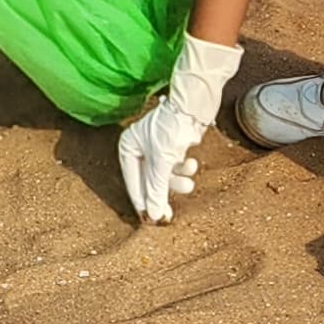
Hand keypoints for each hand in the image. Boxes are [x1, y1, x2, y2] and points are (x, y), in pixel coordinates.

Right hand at [118, 35, 240, 222]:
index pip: (133, 182)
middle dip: (162, 193)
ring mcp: (157, 147)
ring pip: (165, 175)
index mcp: (127, 147)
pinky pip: (176, 166)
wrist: (195, 102)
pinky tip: (191, 162)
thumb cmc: (172, 126)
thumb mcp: (162, 162)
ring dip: (177, 181)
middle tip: (168, 216)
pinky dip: (184, 168)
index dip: (142, 201)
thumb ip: (156, 189)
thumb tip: (152, 216)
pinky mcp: (173, 146)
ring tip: (188, 183)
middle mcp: (139, 147)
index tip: (150, 220)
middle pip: (149, 180)